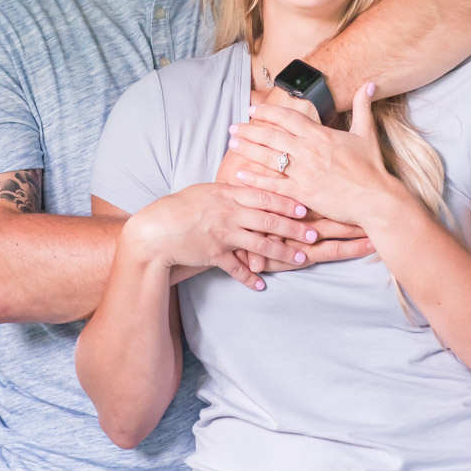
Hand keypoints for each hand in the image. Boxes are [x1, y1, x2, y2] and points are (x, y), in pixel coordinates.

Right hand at [119, 182, 318, 289]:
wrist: (156, 229)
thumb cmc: (182, 206)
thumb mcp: (208, 190)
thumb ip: (233, 191)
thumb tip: (255, 185)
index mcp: (228, 194)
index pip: (264, 196)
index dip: (287, 202)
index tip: (305, 207)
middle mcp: (229, 214)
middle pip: (269, 221)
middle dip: (294, 229)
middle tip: (314, 234)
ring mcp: (222, 235)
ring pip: (260, 245)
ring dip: (283, 253)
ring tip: (301, 259)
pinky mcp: (214, 255)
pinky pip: (236, 268)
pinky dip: (250, 277)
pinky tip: (262, 285)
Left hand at [215, 95, 373, 273]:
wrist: (376, 198)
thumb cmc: (372, 168)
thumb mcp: (367, 133)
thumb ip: (362, 108)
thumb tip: (368, 85)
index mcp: (321, 135)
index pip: (288, 118)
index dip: (268, 112)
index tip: (253, 110)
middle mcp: (309, 151)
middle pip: (272, 135)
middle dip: (250, 130)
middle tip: (234, 127)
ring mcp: (304, 172)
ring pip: (269, 157)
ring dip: (248, 149)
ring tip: (232, 144)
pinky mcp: (303, 193)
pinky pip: (274, 184)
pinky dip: (255, 179)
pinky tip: (240, 174)